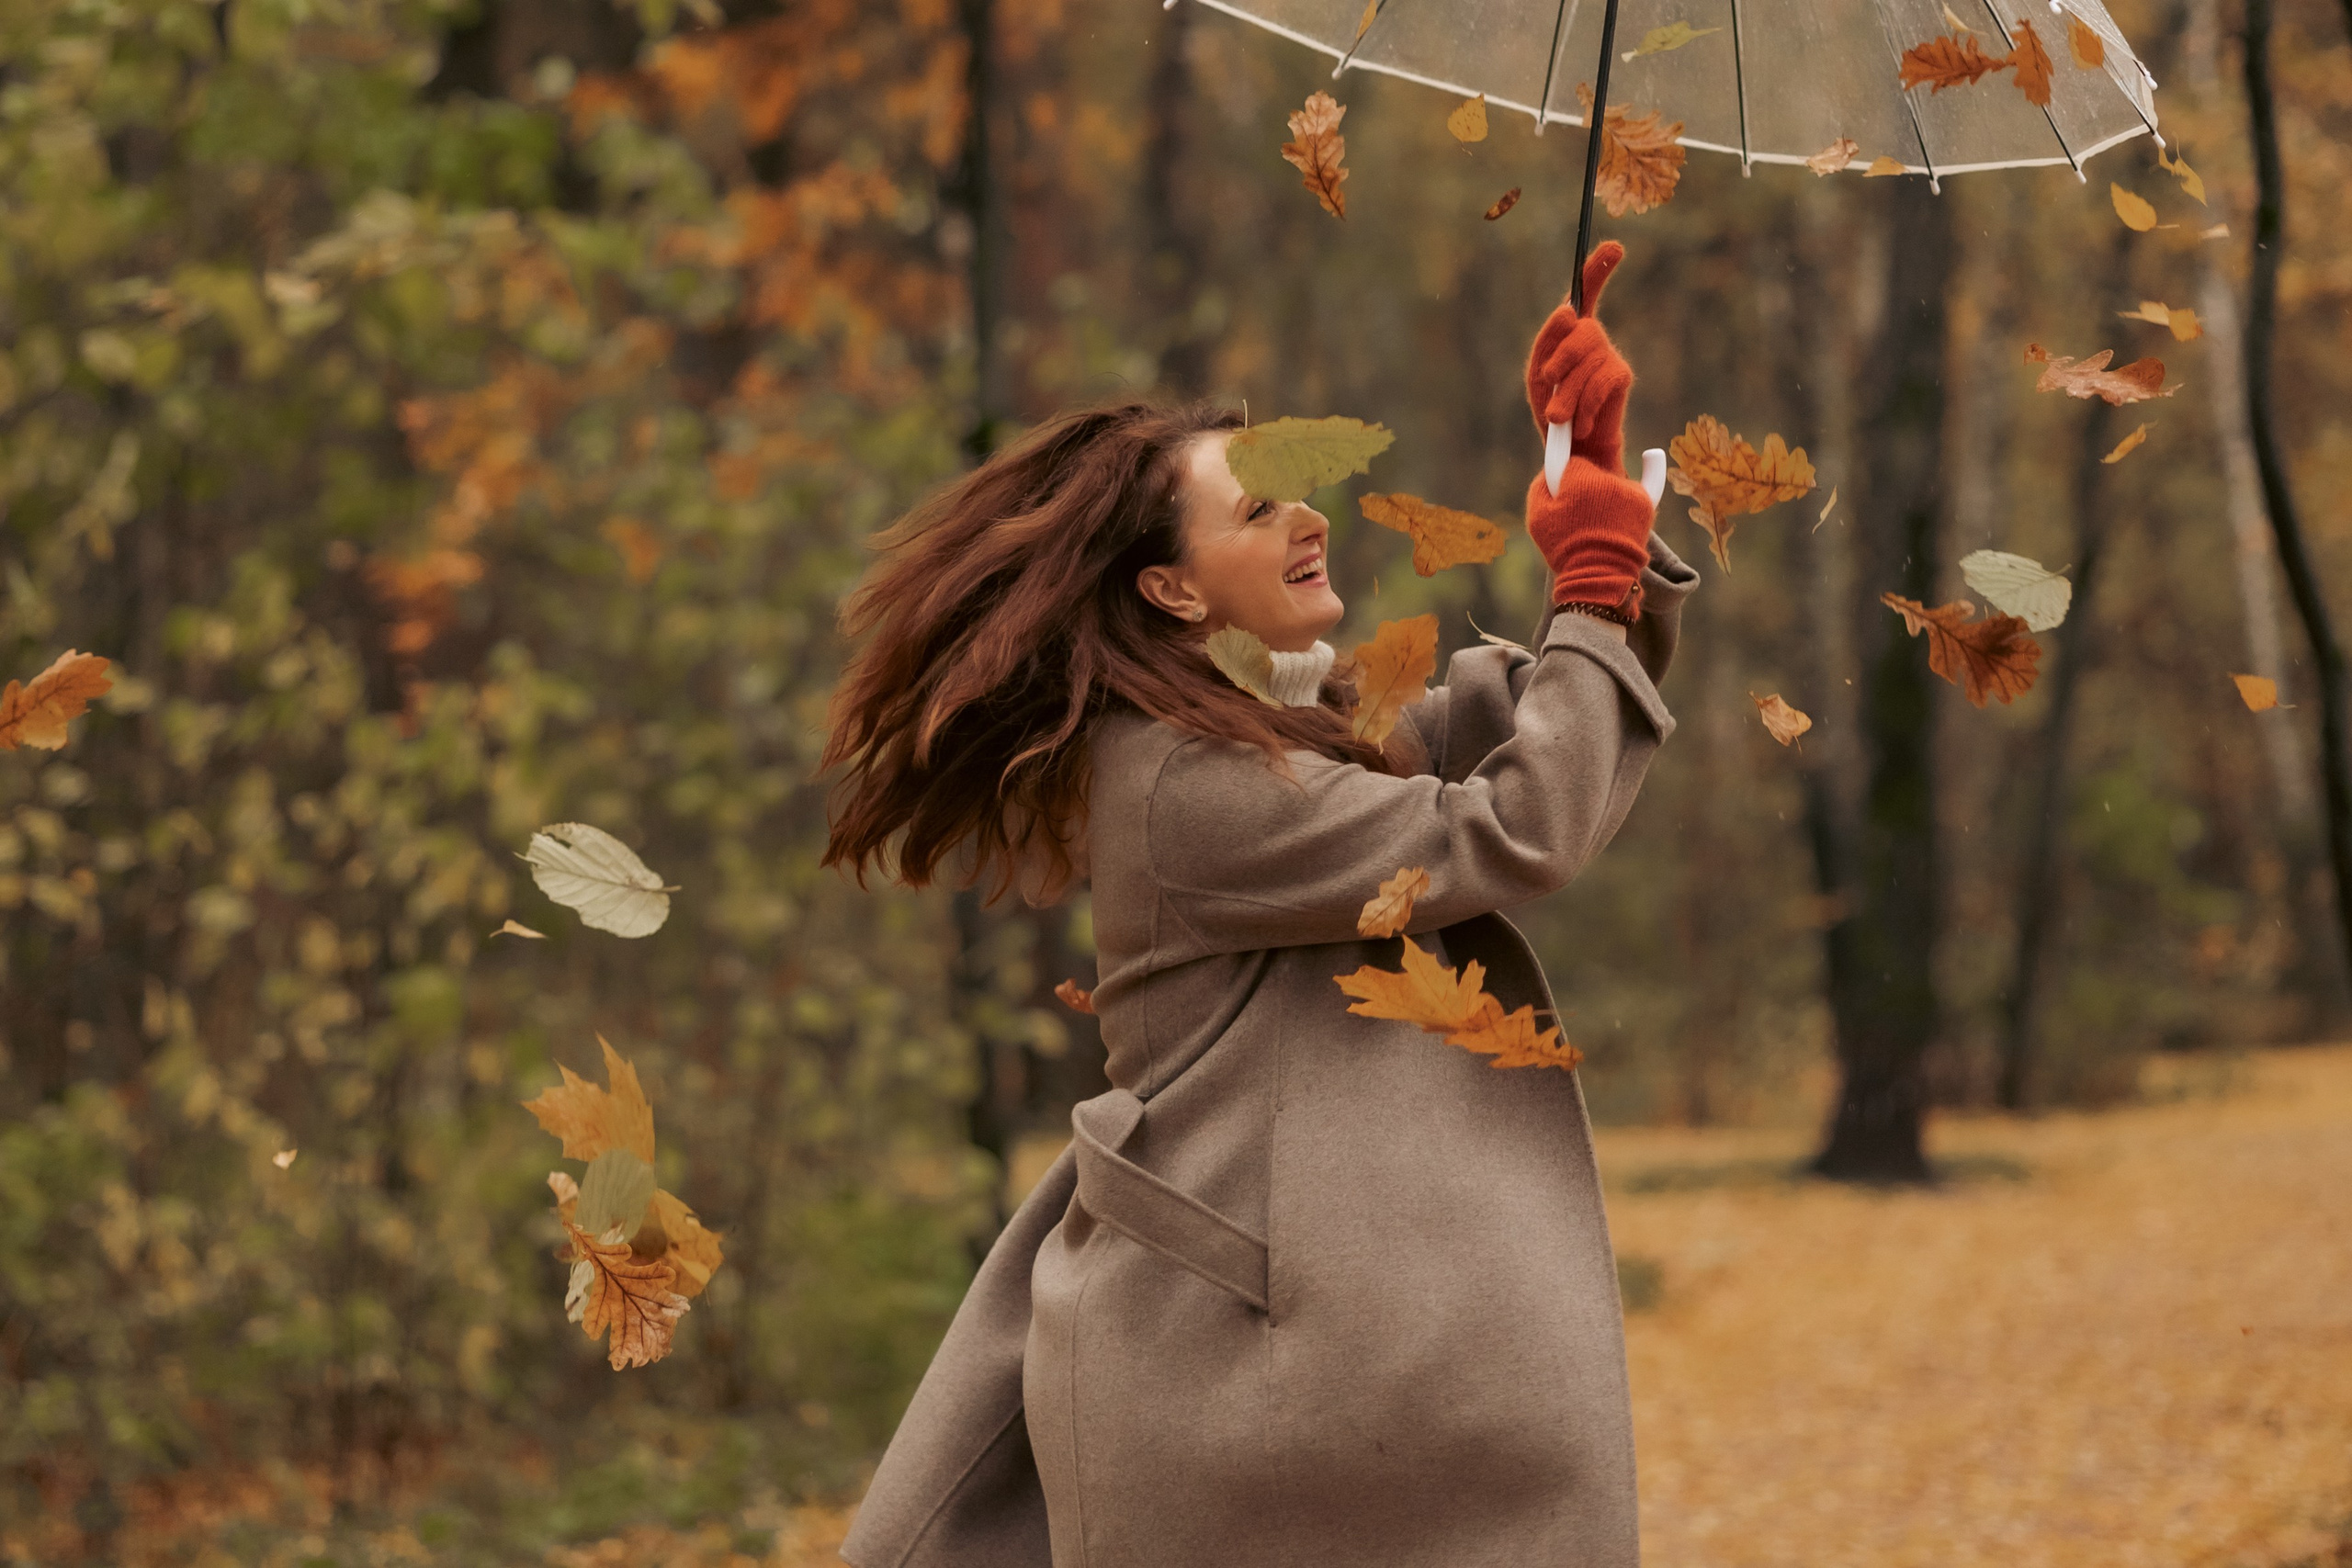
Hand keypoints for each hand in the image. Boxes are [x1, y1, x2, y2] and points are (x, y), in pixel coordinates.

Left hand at [1523, 241, 1631, 475]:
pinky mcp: (1621, 377)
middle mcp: (1594, 338)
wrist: (1570, 450)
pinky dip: (1583, 405)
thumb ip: (1548, 341)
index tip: (1614, 247)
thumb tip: (1569, 313)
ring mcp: (1610, 355)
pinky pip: (1600, 381)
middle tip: (1549, 386)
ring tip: (1558, 416)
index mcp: (1569, 333)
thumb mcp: (1539, 374)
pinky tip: (1579, 423)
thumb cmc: (1552, 410)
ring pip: (1588, 359)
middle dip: (1560, 360)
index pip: (1585, 293)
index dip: (1597, 269)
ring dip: (1566, 393)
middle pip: (1582, 330)